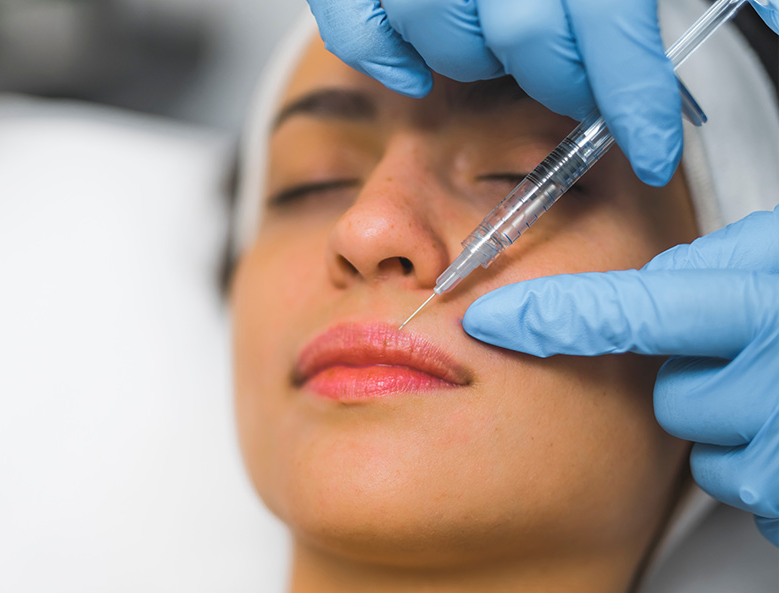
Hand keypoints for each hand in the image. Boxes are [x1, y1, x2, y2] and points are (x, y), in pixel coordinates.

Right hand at [307, 0, 776, 185]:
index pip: (607, 25)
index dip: (633, 98)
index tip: (653, 149)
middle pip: (524, 39)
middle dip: (560, 82)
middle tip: (580, 88)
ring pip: (444, 38)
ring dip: (476, 65)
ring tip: (503, 52)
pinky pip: (357, 29)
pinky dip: (385, 61)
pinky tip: (418, 71)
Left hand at [461, 208, 778, 545]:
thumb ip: (719, 274)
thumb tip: (639, 292)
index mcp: (770, 299)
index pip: (633, 311)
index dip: (553, 318)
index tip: (491, 322)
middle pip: (671, 398)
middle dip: (701, 381)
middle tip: (765, 358)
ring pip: (711, 453)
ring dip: (743, 430)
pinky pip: (755, 496)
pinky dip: (775, 471)